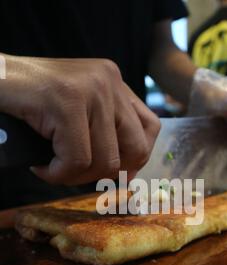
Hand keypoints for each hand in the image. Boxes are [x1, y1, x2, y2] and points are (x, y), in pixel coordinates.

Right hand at [0, 55, 160, 184]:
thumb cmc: (30, 102)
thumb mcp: (77, 112)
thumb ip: (105, 131)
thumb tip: (129, 173)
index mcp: (113, 81)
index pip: (151, 127)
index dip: (138, 159)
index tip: (118, 174)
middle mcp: (108, 80)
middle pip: (135, 149)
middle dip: (106, 173)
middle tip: (76, 172)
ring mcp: (90, 88)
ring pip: (105, 161)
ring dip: (75, 176)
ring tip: (51, 166)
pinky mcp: (67, 102)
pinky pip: (76, 161)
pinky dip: (57, 174)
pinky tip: (40, 166)